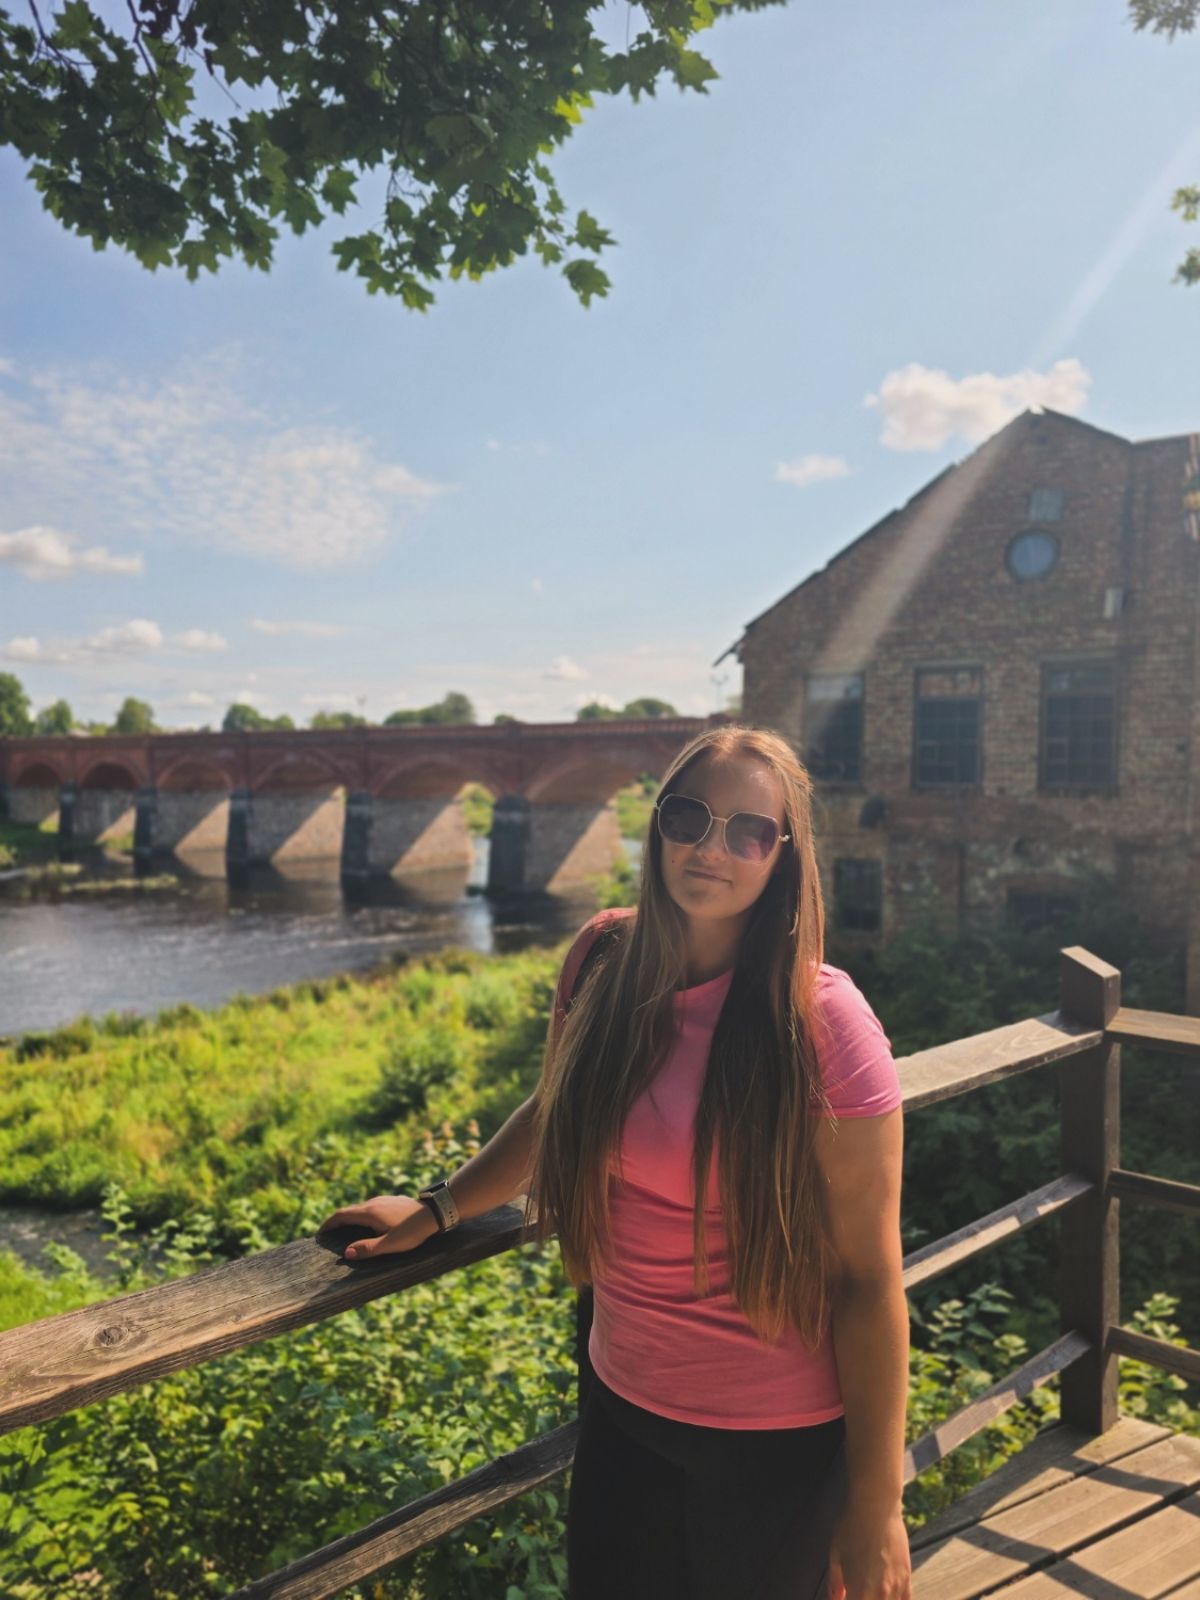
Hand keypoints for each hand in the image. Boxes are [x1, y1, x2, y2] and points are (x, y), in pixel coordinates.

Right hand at [317, 1193, 439, 1260]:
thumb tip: (346, 1252)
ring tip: (346, 1232)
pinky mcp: (392, 1201)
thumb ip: (367, 1248)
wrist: (435, 1213)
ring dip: (350, 1219)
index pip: (341, 1215)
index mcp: (369, 1212)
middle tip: (329, 1236)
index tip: (320, 1233)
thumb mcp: (389, 1244)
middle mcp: (373, 1203)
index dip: (328, 1224)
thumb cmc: (412, 1231)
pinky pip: (371, 1208)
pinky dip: (362, 1217)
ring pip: (361, 1209)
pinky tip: (368, 1227)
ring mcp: (383, 1200)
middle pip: (349, 1211)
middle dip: (337, 1222)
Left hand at [827, 1501, 910, 1599]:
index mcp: (860, 1591)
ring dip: (878, 1599)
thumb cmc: (851, 1527)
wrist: (876, 1507)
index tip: (845, 1595)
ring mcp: (896, 1587)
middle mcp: (881, 1594)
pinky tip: (887, 1595)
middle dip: (861, 1599)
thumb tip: (836, 1598)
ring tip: (868, 1590)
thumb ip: (835, 1582)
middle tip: (855, 1590)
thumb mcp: (835, 1554)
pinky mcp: (907, 1577)